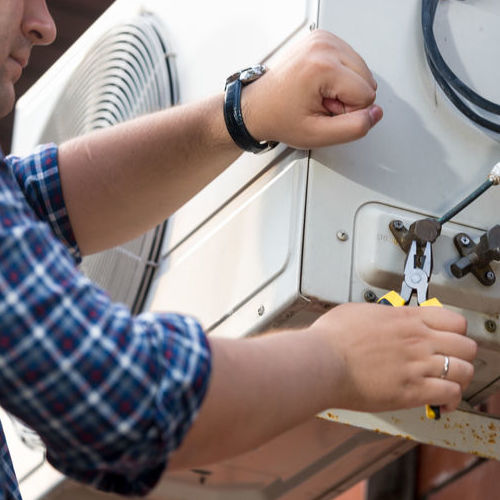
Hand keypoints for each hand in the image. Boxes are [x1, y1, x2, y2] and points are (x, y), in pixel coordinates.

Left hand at [242, 30, 382, 148]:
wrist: (258, 107)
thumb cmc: (280, 118)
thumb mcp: (317, 135)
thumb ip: (353, 128)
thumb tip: (375, 114)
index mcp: (322, 66)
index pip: (366, 95)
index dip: (347, 112)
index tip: (323, 111)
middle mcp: (323, 46)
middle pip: (367, 79)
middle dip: (346, 99)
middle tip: (319, 104)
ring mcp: (323, 39)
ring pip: (362, 70)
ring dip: (343, 88)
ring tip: (317, 95)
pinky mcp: (323, 38)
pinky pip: (351, 61)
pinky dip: (338, 76)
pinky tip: (318, 85)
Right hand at [308, 303, 476, 412]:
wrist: (322, 360)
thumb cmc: (332, 337)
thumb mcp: (358, 311)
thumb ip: (381, 314)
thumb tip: (384, 317)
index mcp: (406, 319)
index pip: (455, 320)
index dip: (456, 331)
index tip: (450, 338)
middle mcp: (417, 340)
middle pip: (466, 345)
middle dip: (462, 355)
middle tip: (451, 361)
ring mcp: (417, 365)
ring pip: (464, 370)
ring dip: (460, 378)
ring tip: (450, 383)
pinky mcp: (412, 390)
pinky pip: (450, 393)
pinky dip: (451, 400)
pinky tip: (443, 403)